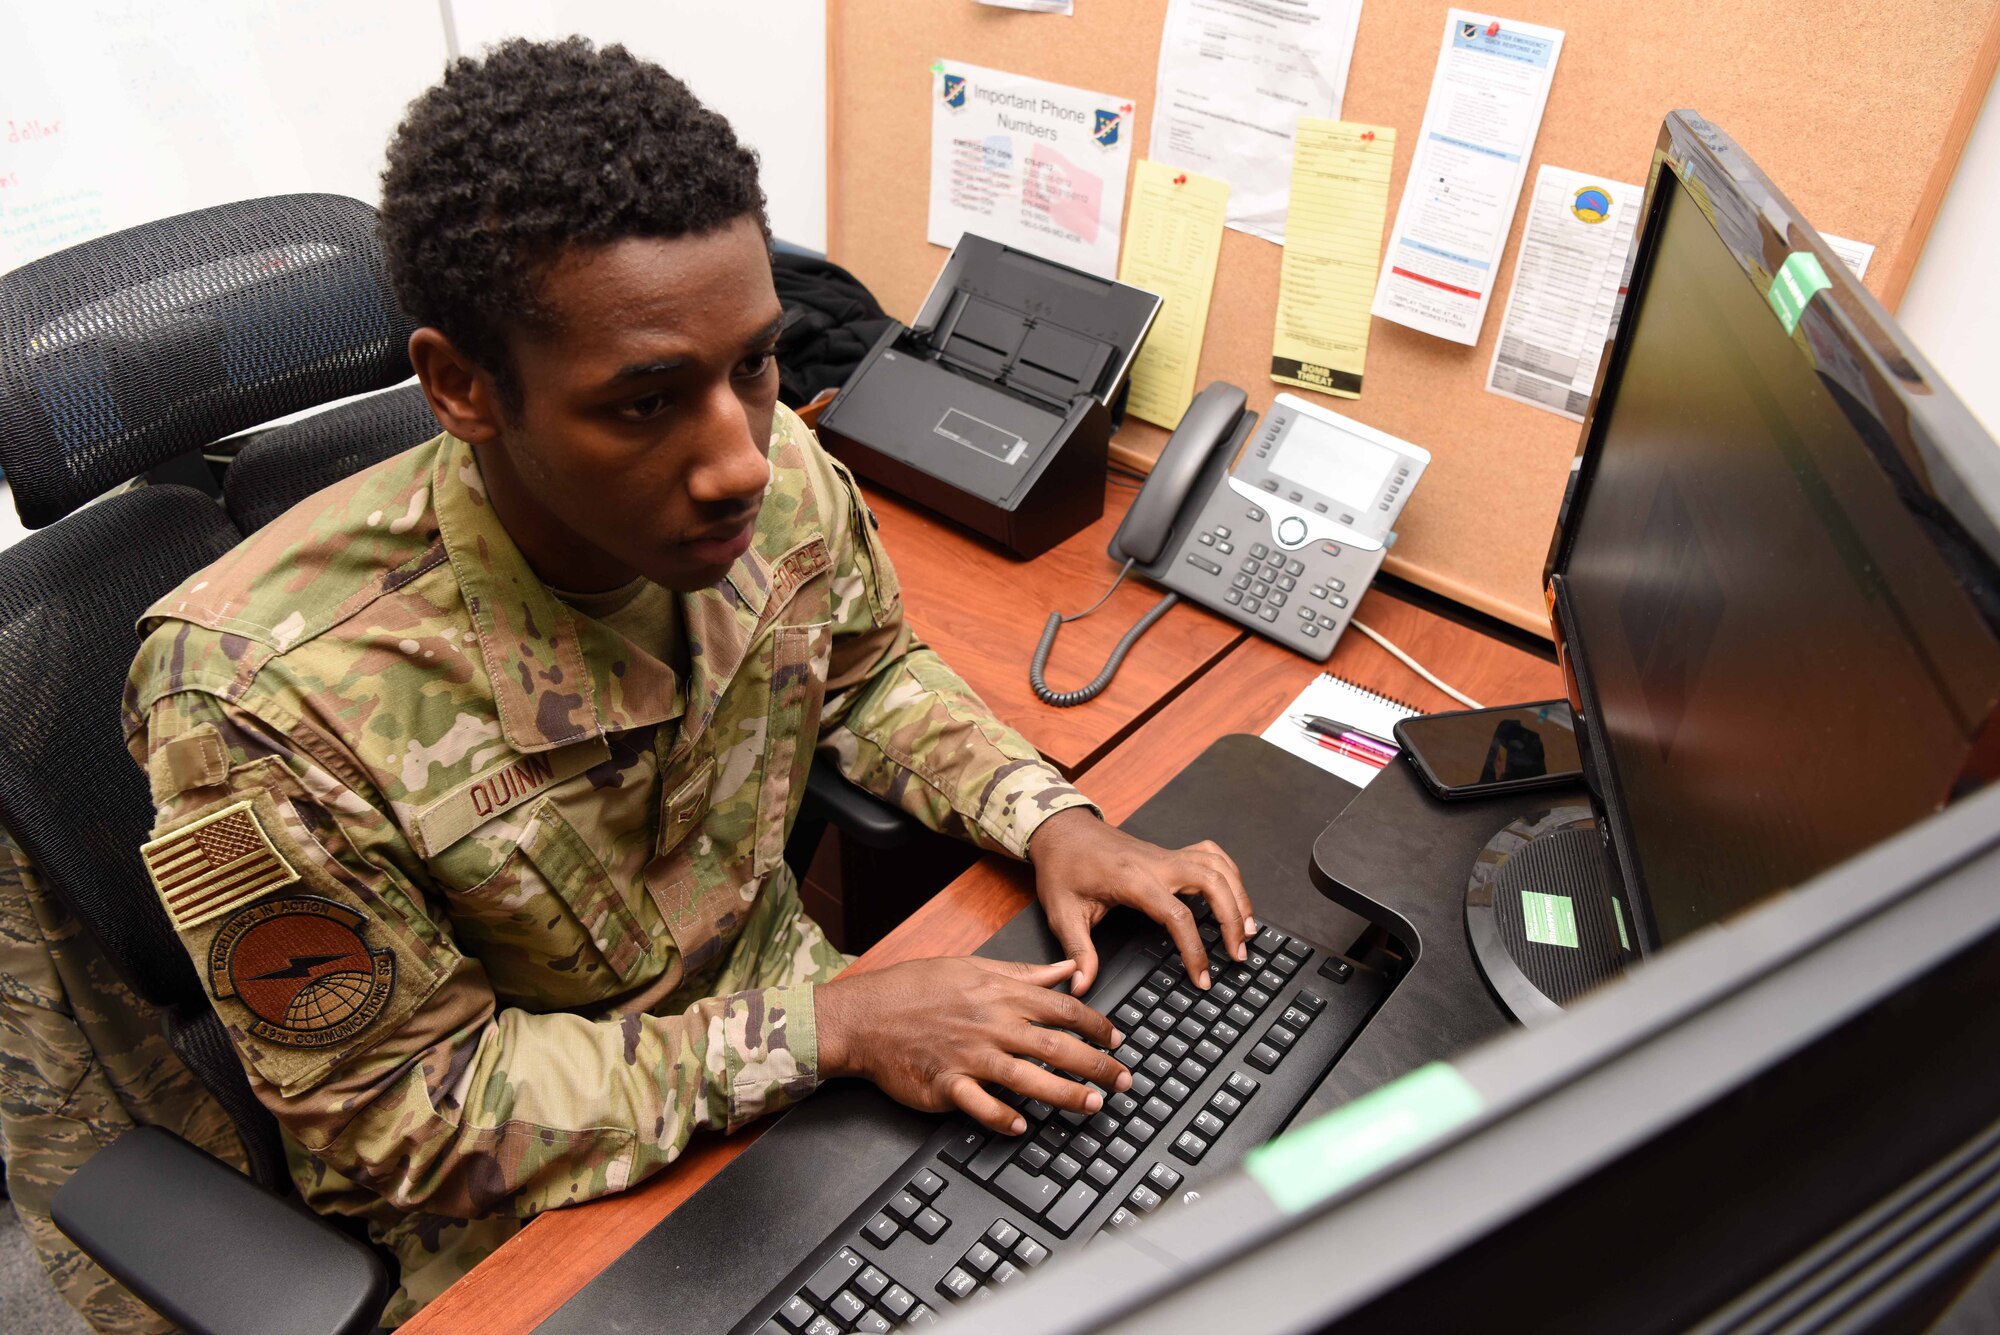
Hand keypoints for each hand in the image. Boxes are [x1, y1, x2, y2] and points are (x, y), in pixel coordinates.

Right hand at [815, 956, 1131, 1134]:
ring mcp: (970, 1056)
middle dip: (1097, 1065)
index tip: (1118, 1041)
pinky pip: (979, 1104)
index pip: (1063, 1009)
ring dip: (1065, 1093)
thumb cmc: (916, 989)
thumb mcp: (974, 968)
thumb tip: (1066, 970)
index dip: (1097, 1026)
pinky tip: (1021, 1127)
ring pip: (1028, 1077)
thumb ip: (1025, 974)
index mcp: (1001, 994)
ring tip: (1093, 1105)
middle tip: (1124, 1081)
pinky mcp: (946, 1084)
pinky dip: (1001, 1116)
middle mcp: (992, 1025)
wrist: (865, 1016)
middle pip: (1057, 1046)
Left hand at [1027, 808, 1252, 994]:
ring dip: (1239, 895)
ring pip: (1217, 866)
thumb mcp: (1062, 913)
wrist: (1062, 832)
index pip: (1178, 915)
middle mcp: (1156, 863)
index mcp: (1133, 880)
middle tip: (1239, 954)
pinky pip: (1210, 854)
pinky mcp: (1169, 853)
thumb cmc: (1063, 868)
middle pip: (1212, 883)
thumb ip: (1077, 952)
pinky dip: (1229, 872)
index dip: (1195, 950)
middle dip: (1233, 919)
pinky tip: (1235, 893)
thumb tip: (1081, 986)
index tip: (1202, 977)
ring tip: (1249, 930)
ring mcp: (1166, 855)